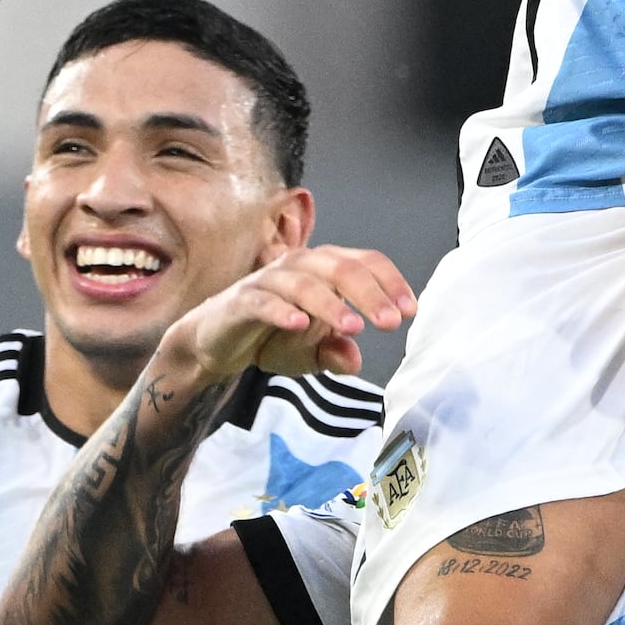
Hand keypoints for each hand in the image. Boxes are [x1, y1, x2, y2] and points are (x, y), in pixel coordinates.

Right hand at [152, 246, 419, 393]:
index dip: (390, 283)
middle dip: (369, 293)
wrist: (216, 344)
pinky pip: (263, 301)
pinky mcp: (240, 301)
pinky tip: (299, 324)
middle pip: (340, 267)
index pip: (364, 262)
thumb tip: (355, 361)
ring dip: (331, 304)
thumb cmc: (271, 337)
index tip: (409, 311)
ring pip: (304, 283)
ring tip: (354, 327)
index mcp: (324, 269)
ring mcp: (268, 281)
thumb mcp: (310, 354)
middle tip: (390, 322)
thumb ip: (334, 354)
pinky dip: (282, 310)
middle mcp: (298, 266)